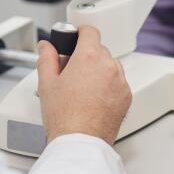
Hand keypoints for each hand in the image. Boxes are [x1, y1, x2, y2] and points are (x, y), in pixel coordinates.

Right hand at [37, 26, 132, 145]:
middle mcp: (109, 66)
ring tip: (83, 88)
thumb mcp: (47, 83)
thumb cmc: (64, 117)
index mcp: (89, 57)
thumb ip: (46, 58)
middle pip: (99, 49)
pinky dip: (108, 85)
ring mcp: (120, 82)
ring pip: (110, 65)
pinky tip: (94, 98)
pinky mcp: (127, 97)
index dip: (80, 32)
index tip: (75, 38)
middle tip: (71, 70)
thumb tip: (46, 46)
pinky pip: (118, 82)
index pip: (90, 31)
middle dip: (86, 56)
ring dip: (99, 70)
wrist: (80, 142)